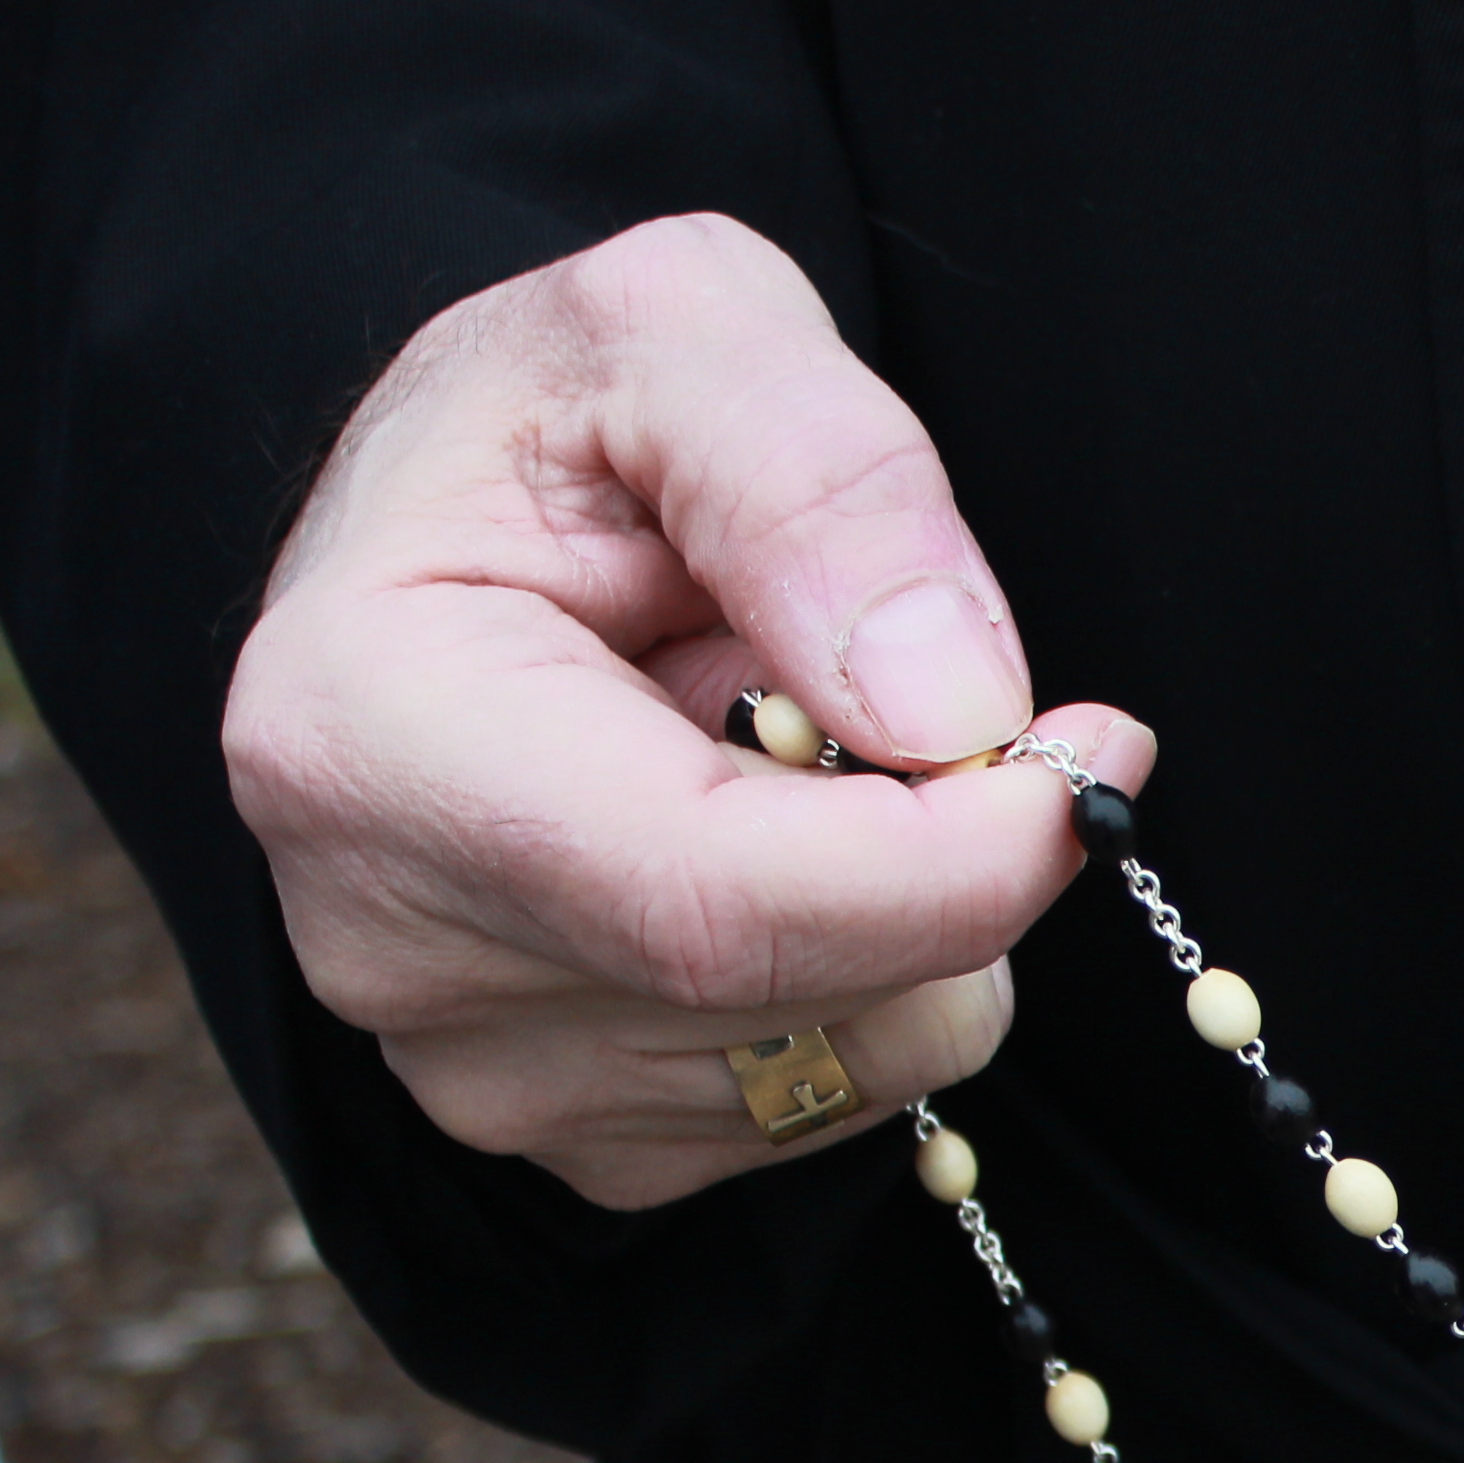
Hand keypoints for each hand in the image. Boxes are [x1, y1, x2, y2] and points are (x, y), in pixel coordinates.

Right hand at [222, 213, 1155, 1210]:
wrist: (461, 534)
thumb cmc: (562, 419)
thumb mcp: (681, 327)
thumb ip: (817, 478)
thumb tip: (950, 706)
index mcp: (366, 741)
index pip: (718, 903)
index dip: (960, 852)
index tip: (1097, 746)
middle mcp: (391, 946)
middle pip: (814, 986)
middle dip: (949, 843)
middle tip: (916, 683)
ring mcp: (476, 1070)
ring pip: (866, 1055)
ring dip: (913, 901)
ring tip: (769, 741)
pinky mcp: (578, 1135)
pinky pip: (846, 1099)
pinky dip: (872, 971)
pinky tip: (754, 839)